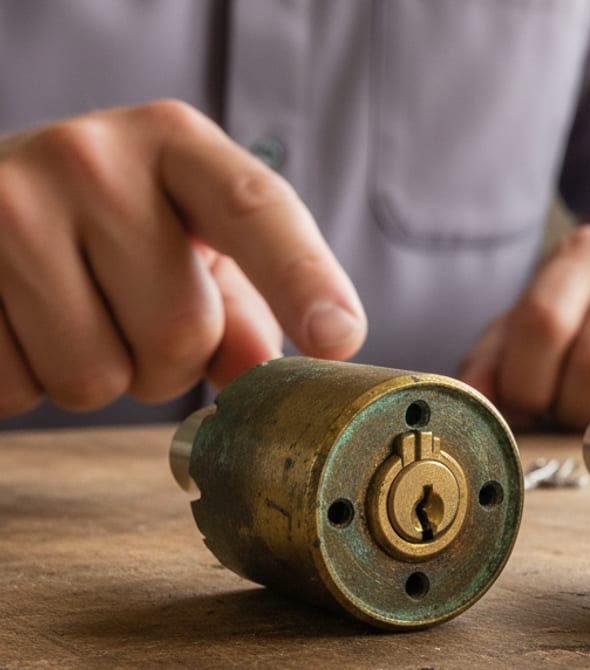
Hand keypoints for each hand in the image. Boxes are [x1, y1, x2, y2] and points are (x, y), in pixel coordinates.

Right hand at [0, 100, 365, 416]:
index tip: (338, 337)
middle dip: (169, 363)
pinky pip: (19, 389)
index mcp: (176, 142)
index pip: (257, 211)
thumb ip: (243, 305)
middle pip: (182, 332)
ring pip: (97, 378)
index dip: (304, 280)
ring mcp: (9, 207)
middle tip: (135, 319)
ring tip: (77, 317)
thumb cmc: (111, 223)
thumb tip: (269, 373)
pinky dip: (28, 385)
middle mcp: (92, 158)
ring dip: (100, 380)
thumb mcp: (187, 238)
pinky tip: (22, 325)